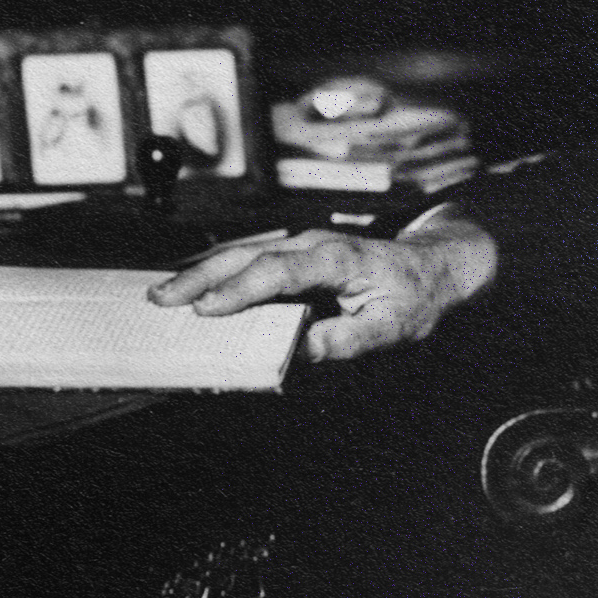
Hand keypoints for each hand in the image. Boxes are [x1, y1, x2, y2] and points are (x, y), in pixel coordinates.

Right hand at [147, 217, 496, 360]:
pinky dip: (218, 270)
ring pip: (243, 252)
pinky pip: (252, 258)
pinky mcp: (297, 253)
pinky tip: (194, 284)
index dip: (239, 291)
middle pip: (248, 255)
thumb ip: (345, 341)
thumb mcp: (391, 329)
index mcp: (335, 259)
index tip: (205, 310)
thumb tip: (298, 353)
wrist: (436, 267)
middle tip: (162, 299)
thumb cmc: (413, 299)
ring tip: (163, 293)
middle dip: (202, 276)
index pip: (278, 271)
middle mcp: (313, 244)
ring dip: (202, 271)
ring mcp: (303, 244)